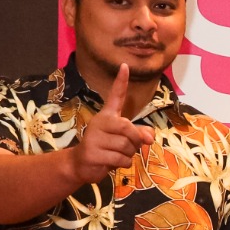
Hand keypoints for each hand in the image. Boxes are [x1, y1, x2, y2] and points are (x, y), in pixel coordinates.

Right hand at [71, 62, 146, 184]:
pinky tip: (111, 162)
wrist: (81, 164)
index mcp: (108, 116)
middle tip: (128, 147)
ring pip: (126, 146)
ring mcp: (94, 136)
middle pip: (129, 129)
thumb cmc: (107, 149)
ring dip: (128, 155)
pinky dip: (122, 164)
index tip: (125, 66)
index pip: (116, 96)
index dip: (121, 82)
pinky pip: (120, 159)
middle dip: (135, 141)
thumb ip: (140, 134)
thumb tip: (148, 137)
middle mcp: (100, 122)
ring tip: (116, 155)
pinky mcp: (92, 152)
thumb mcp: (125, 140)